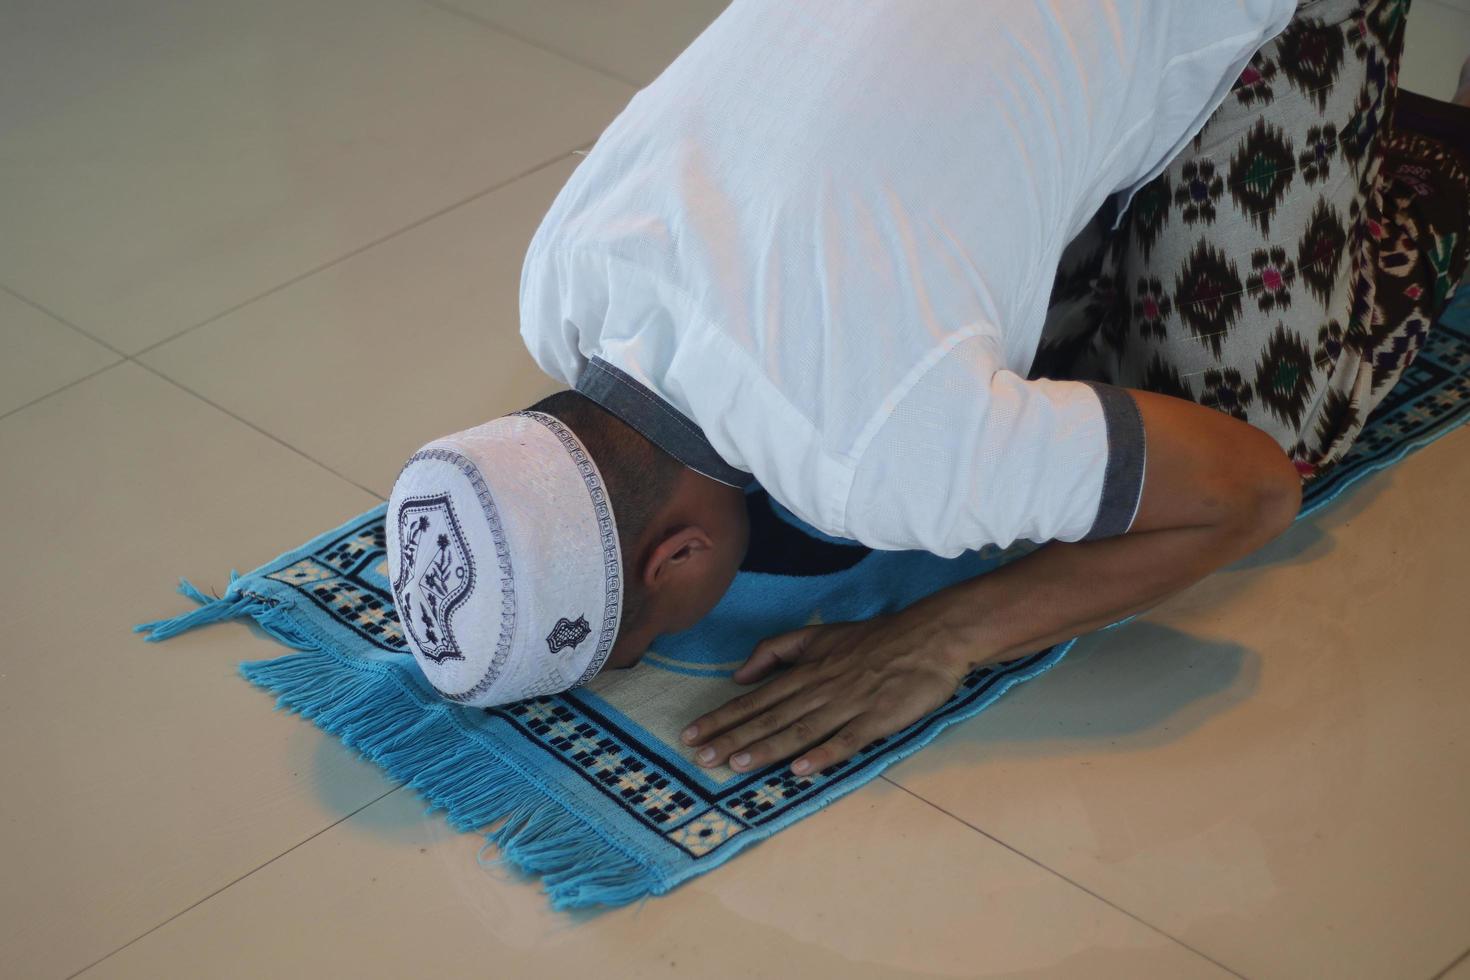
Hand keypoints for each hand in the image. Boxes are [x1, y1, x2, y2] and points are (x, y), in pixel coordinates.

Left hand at [680, 608, 969, 775]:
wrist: (928, 637)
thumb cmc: (871, 640)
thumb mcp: (818, 636)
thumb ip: (776, 651)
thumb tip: (739, 674)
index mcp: (805, 672)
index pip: (756, 699)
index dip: (723, 717)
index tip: (691, 735)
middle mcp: (819, 689)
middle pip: (770, 717)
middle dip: (733, 738)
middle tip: (700, 758)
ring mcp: (848, 705)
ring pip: (800, 730)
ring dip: (767, 748)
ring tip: (736, 765)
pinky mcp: (877, 719)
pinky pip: (846, 740)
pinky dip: (822, 754)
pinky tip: (799, 770)